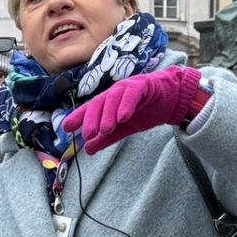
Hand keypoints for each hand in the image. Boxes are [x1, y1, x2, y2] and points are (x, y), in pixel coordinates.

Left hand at [64, 67, 203, 154]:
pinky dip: (126, 105)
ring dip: (107, 114)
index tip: (66, 129)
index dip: (77, 118)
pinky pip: (132, 94)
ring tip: (104, 130)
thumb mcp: (123, 129)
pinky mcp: (143, 85)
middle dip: (91, 119)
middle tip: (87, 134)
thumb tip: (87, 150)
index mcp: (108, 103)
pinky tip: (123, 117)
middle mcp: (114, 93)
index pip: (89, 110)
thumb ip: (106, 138)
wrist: (170, 100)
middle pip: (98, 103)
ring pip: (112, 98)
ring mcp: (127, 88)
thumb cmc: (145, 111)